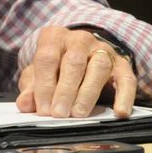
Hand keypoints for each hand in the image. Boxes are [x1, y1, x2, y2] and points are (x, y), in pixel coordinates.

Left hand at [16, 26, 136, 117]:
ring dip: (88, 93)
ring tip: (79, 114)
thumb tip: (25, 104)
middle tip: (60, 114)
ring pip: (99, 67)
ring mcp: (103, 50)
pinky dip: (125, 96)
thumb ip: (31, 88)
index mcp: (55, 38)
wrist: (80, 56)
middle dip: (65, 91)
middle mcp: (80, 40)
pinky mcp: (121, 64)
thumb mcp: (37, 75)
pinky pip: (126, 78)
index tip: (43, 109)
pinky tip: (120, 112)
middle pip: (74, 62)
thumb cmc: (55, 68)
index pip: (48, 58)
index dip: (44, 85)